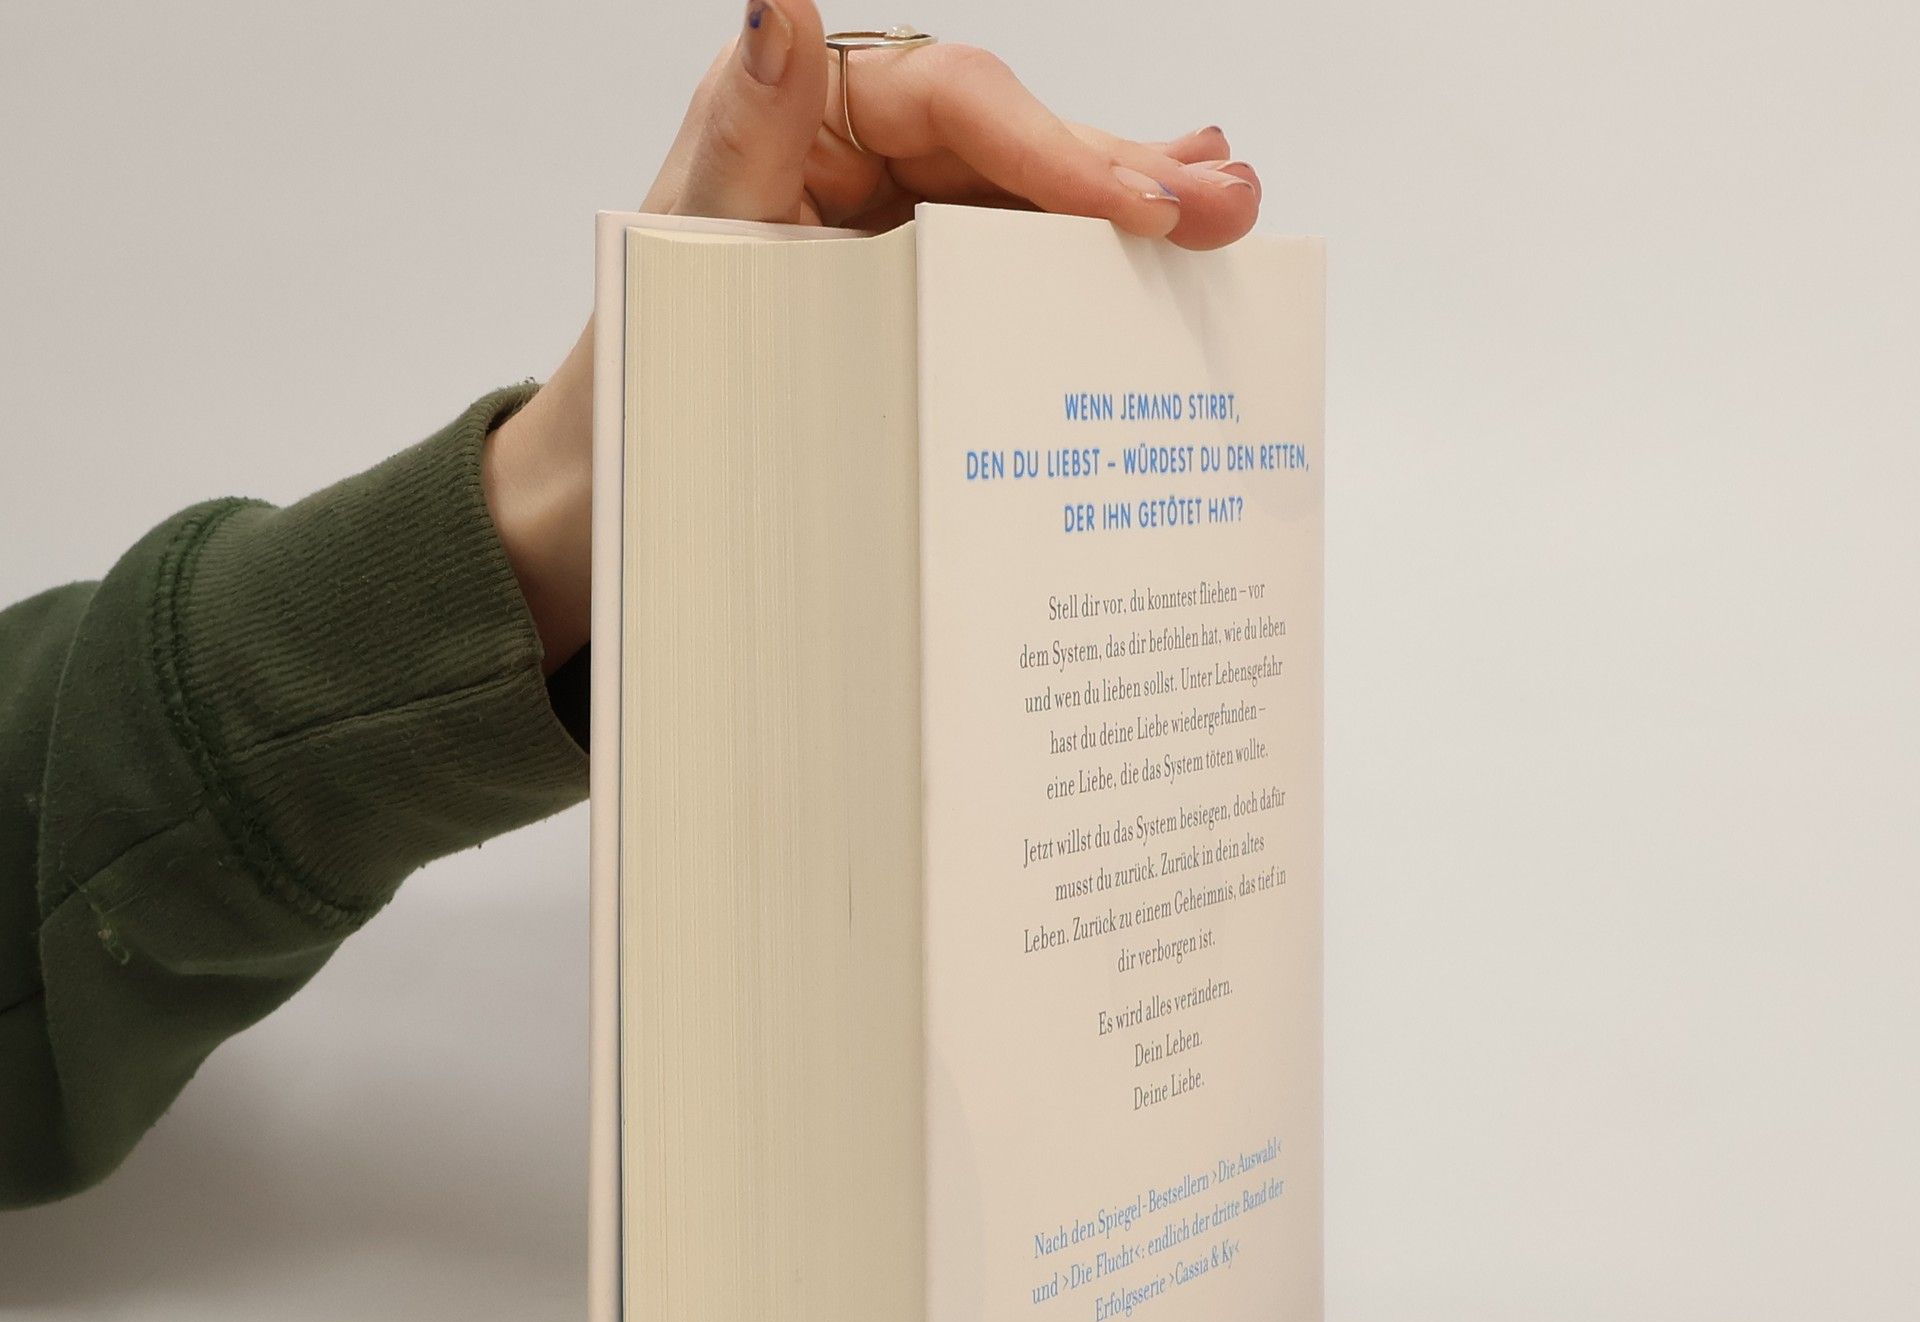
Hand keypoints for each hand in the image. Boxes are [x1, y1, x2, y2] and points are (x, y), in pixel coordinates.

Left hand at [485, 0, 1262, 675]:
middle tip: (1222, 206)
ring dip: (1133, 215)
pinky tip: (1168, 257)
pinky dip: (1090, 273)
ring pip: (1034, 207)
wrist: (617, 488)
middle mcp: (867, 156)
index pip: (955, 98)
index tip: (1132, 196)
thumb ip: (743, 128)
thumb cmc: (636, 366)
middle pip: (1017, 144)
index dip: (1052, 141)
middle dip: (1124, 171)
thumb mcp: (686, 245)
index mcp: (808, 114)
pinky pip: (1017, 274)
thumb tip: (786, 3)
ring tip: (1227, 223)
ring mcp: (904, 229)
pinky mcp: (923, 299)